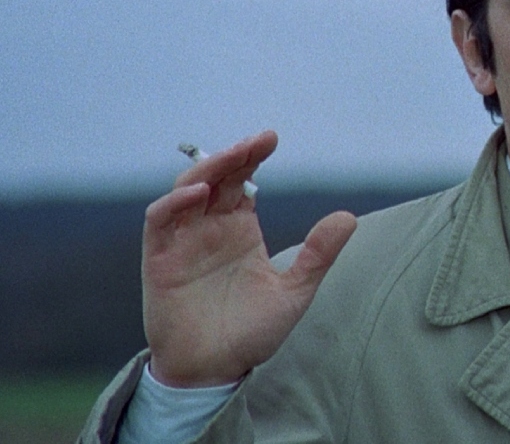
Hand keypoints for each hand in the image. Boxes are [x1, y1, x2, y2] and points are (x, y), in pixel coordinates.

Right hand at [141, 130, 355, 386]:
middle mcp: (210, 229)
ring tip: (233, 157)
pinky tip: (198, 193)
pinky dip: (174, 203)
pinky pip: (159, 222)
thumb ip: (318, 255)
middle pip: (216, 177)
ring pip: (186, 190)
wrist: (214, 371)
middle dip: (235, 155)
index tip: (271, 139)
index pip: (243, 182)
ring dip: (206, 170)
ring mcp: (183, 242)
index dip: (252, 157)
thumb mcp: (294, 291)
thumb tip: (349, 217)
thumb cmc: (252, 332)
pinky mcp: (159, 261)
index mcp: (240, 229)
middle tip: (259, 141)